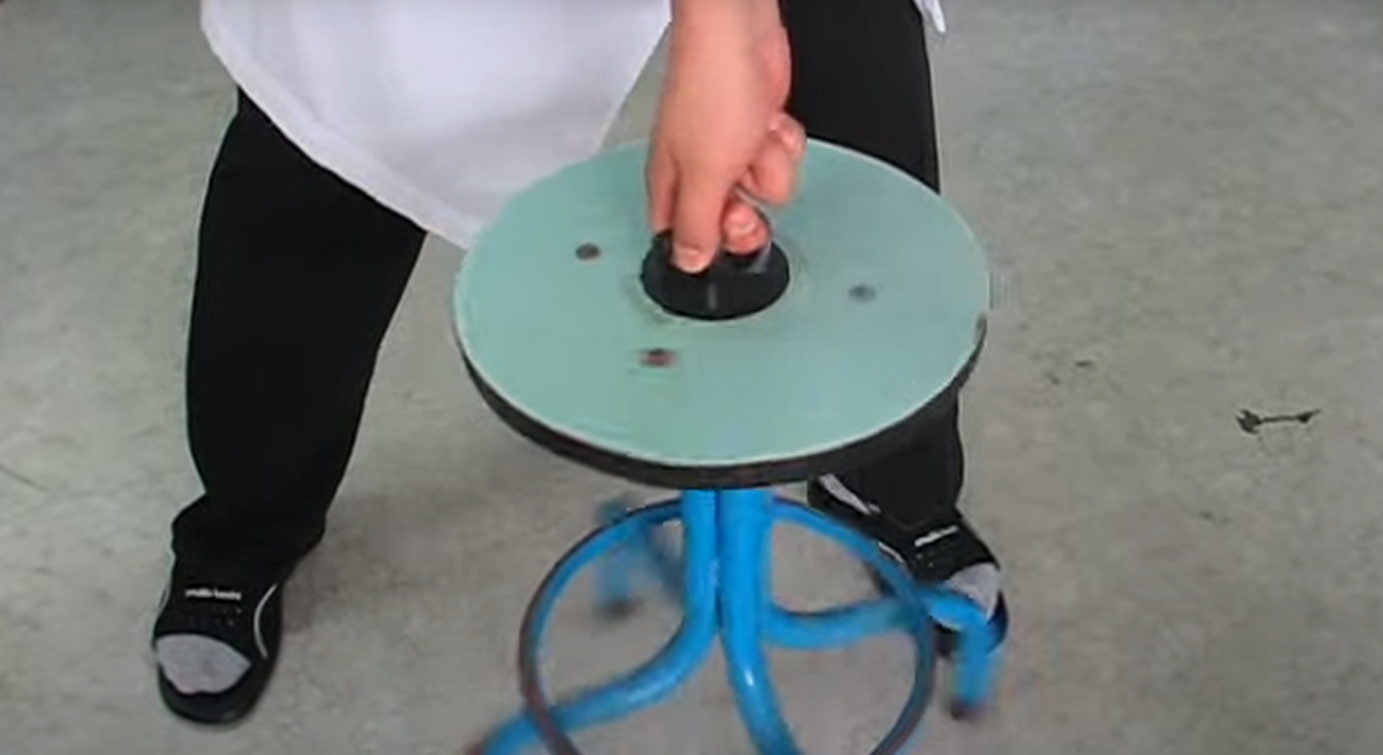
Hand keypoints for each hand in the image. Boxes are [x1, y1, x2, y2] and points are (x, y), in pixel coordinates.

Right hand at [647, 0, 805, 271]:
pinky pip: (780, 160)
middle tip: (743, 184)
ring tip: (753, 137)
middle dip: (748, 208)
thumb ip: (696, 226)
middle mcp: (698, 171)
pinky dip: (781, 142)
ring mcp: (730, 152)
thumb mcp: (704, 174)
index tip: (727, 234)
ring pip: (765, 192)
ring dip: (769, 166)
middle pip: (730, 224)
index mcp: (672, 185)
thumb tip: (688, 263)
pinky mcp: (758, 132)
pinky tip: (767, 122)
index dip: (710, 247)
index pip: (684, 240)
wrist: (740, 36)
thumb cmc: (712, 89)